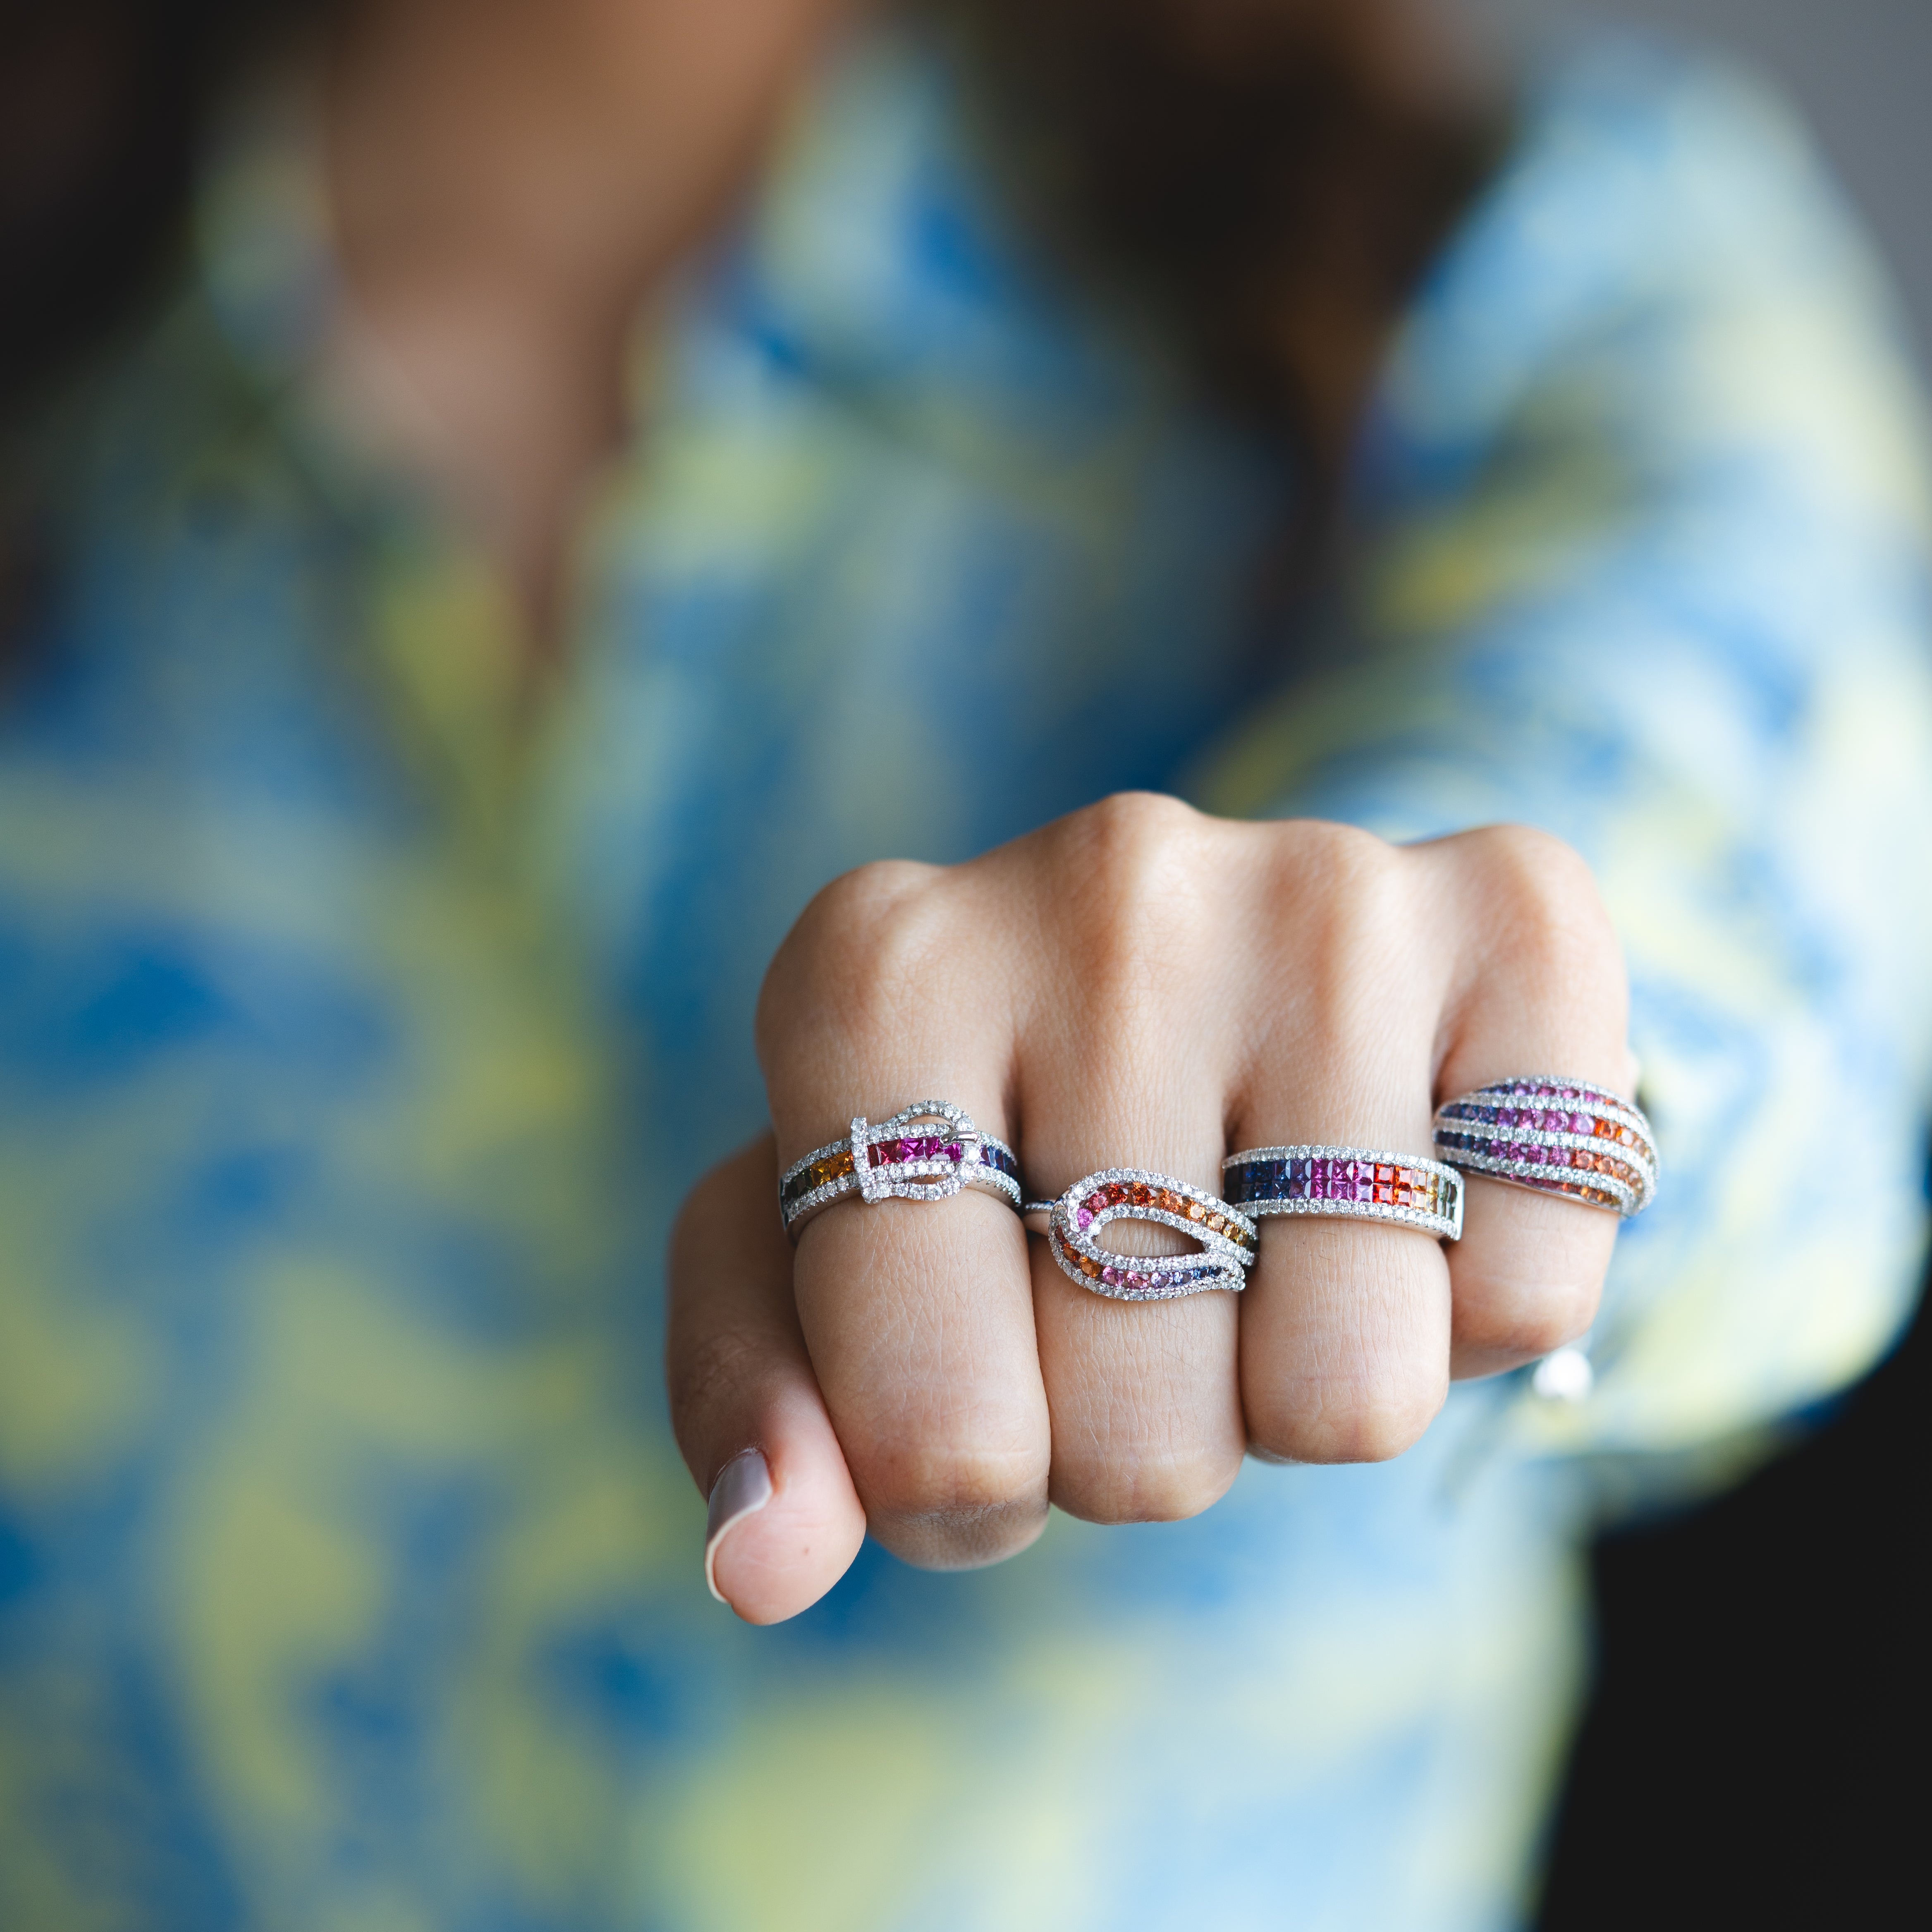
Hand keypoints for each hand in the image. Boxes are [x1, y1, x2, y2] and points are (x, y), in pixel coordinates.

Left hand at [668, 795, 1635, 1621]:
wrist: (1215, 963)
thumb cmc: (994, 1144)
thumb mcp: (817, 1252)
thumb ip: (755, 1401)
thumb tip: (760, 1564)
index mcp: (876, 977)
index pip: (931, 1434)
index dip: (969, 1479)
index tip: (983, 1374)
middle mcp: (1100, 894)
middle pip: (1140, 1438)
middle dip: (1138, 1432)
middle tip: (1142, 1293)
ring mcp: (1322, 893)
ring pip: (1349, 1394)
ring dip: (1298, 1383)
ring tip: (1262, 1240)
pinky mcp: (1517, 920)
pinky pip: (1528, 1296)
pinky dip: (1466, 1311)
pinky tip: (1396, 1180)